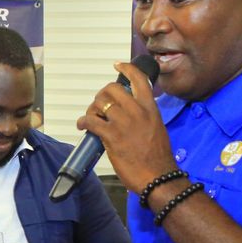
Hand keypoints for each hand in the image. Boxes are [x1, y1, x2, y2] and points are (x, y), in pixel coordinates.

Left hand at [75, 61, 176, 193]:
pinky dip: (83, 121)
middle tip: (99, 107)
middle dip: (101, 96)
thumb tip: (128, 115)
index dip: (126, 69)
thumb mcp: (157, 128)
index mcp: (150, 108)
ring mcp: (123, 122)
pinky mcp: (111, 135)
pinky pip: (90, 121)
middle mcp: (137, 111)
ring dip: (91, 110)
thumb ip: (144, 117)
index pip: (139, 79)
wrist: (158, 178)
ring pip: (99, 102)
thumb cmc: (158, 158)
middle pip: (112, 89)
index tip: (117, 65)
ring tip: (92, 119)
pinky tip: (83, 126)